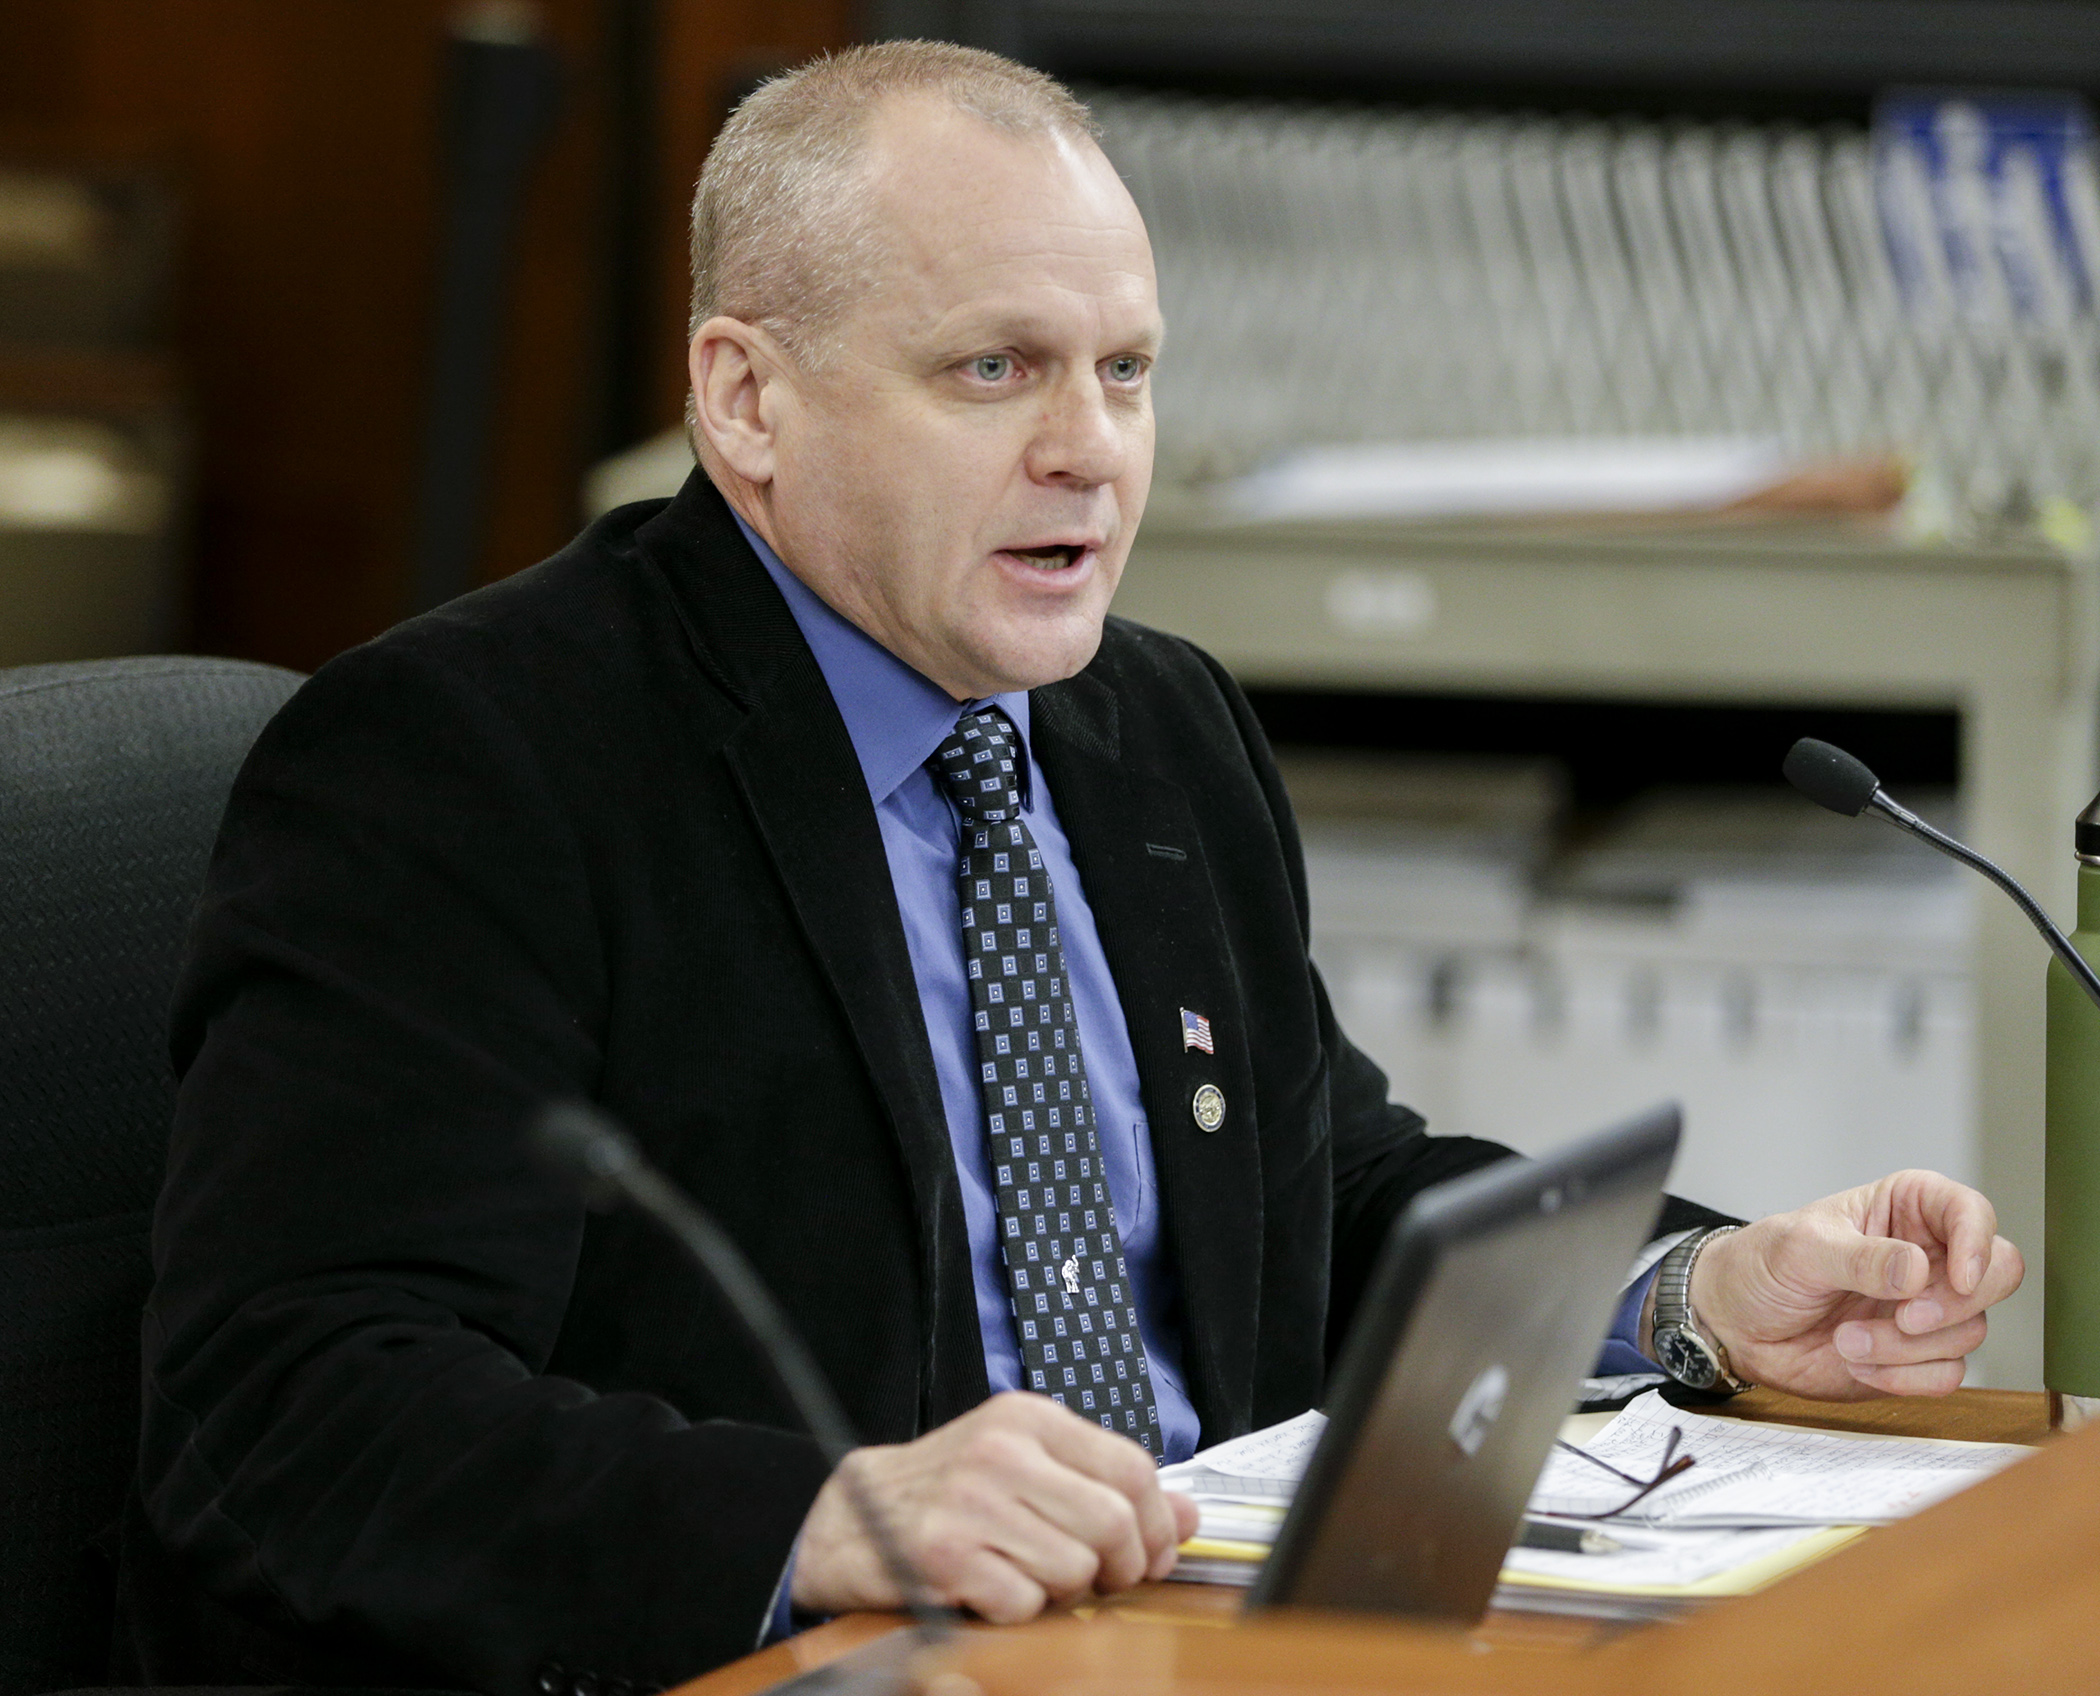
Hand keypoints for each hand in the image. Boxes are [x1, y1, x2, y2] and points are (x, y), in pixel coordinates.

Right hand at [789, 1390, 1199, 1622]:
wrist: (849, 1516)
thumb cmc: (948, 1492)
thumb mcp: (1028, 1466)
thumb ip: (1105, 1485)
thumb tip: (1187, 1516)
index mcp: (1029, 1419)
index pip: (1132, 1468)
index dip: (1157, 1524)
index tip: (1151, 1555)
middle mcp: (1001, 1451)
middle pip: (1111, 1523)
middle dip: (1118, 1569)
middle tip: (1096, 1581)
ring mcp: (971, 1501)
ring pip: (1074, 1569)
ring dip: (1062, 1593)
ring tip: (1029, 1578)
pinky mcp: (944, 1554)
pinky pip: (1023, 1604)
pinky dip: (1017, 1613)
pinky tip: (992, 1592)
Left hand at [1685, 1170, 2023, 1400]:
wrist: (1733, 1324)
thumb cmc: (1760, 1266)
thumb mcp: (1800, 1248)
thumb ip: (1860, 1258)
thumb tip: (1919, 1271)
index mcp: (1904, 1209)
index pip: (1970, 1211)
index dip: (1977, 1242)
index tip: (1957, 1275)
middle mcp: (1926, 1257)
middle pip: (1998, 1273)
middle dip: (1954, 1303)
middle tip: (1903, 1316)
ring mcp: (1926, 1309)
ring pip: (1970, 1330)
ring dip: (1907, 1346)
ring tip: (1845, 1338)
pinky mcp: (1916, 1357)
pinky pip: (1948, 1374)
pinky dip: (1904, 1376)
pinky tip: (1857, 1362)